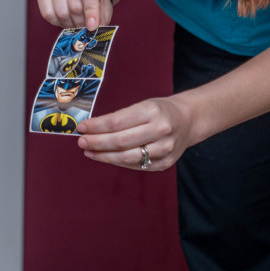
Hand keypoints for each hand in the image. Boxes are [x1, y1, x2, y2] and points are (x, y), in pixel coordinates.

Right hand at [37, 0, 112, 29]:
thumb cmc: (95, 0)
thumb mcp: (104, 9)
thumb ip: (100, 19)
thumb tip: (92, 29)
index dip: (90, 11)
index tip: (92, 26)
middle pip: (74, 5)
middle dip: (80, 21)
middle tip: (83, 26)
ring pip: (60, 10)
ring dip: (68, 22)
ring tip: (74, 22)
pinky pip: (46, 12)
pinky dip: (55, 21)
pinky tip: (62, 19)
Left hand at [75, 96, 194, 171]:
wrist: (188, 120)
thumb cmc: (159, 110)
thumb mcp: (142, 105)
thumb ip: (119, 118)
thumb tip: (91, 128)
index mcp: (152, 111)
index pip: (117, 122)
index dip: (96, 126)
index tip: (82, 127)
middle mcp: (160, 130)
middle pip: (120, 141)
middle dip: (97, 143)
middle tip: (81, 142)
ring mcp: (164, 149)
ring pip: (127, 157)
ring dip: (104, 156)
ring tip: (89, 151)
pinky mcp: (165, 163)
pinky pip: (136, 166)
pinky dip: (118, 162)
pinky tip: (106, 157)